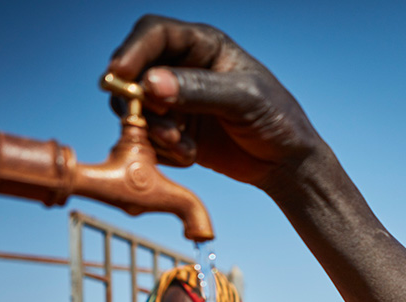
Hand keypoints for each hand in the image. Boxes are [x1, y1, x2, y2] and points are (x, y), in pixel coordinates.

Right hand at [106, 15, 322, 186]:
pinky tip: (189, 156)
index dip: (132, 50)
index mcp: (203, 46)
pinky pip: (147, 136)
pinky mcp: (175, 131)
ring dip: (150, 129)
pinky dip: (160, 148)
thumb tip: (151, 84)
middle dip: (136, 98)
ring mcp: (176, 101)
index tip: (120, 74)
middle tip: (154, 123)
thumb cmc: (277, 120)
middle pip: (134, 71)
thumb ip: (199, 89)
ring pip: (135, 106)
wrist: (286, 163)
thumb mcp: (244, 99)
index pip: (154, 34)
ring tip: (181, 145)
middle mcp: (183, 68)